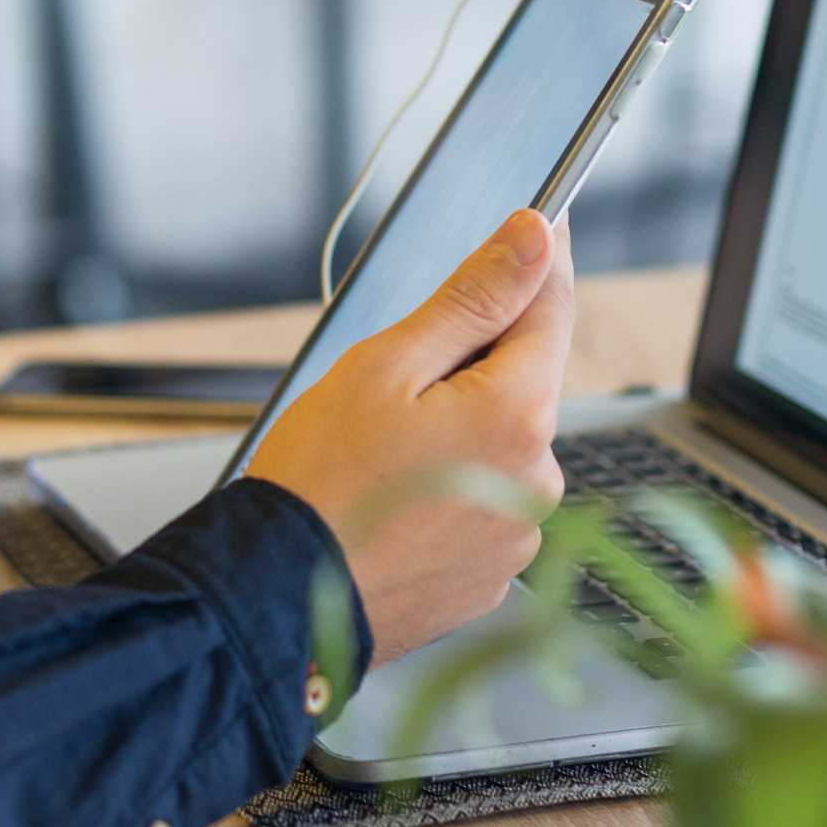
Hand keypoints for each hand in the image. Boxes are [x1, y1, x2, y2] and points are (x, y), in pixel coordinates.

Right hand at [254, 209, 575, 663]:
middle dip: (472, 367)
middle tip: (394, 386)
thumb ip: (472, 297)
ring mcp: (518, 534)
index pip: (552, 308)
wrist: (274, 603)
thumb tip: (536, 237)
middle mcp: (538, 478)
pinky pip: (482, 505)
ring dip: (459, 436)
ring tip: (379, 462)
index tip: (539, 222)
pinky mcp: (493, 576)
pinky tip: (391, 505)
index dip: (539, 261)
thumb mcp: (387, 364)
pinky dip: (448, 493)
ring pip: (500, 447)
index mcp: (519, 415)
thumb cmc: (318, 483)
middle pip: (522, 382)